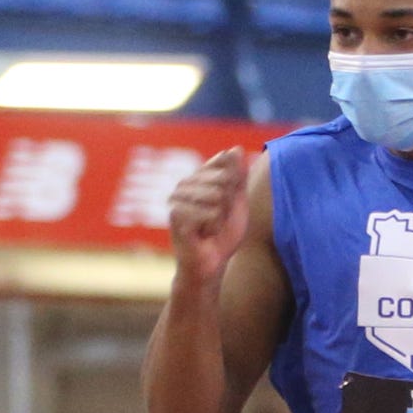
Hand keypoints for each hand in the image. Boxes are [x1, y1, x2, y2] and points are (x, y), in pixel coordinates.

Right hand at [166, 147, 248, 278]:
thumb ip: (237, 176)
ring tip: (210, 228)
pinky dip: (213, 226)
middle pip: (222, 179)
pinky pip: (209, 213)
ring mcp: (176, 197)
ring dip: (220, 218)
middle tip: (217, 221)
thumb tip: (235, 148)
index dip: (234, 184)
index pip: (222, 162)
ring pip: (216, 196)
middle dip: (228, 204)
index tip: (228, 203)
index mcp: (197, 178)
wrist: (210, 264)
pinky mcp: (174, 214)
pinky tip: (204, 234)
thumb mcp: (237, 202)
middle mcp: (183, 184)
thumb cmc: (223, 235)